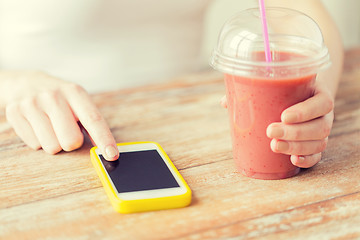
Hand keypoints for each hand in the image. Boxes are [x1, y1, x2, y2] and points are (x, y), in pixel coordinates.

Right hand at [4, 71, 118, 159]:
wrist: (27, 83)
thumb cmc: (61, 99)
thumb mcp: (80, 104)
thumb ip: (94, 125)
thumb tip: (107, 150)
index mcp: (75, 92)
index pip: (93, 119)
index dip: (104, 139)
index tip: (111, 155)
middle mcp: (53, 96)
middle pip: (71, 141)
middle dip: (72, 143)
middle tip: (67, 131)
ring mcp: (32, 103)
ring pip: (52, 147)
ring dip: (55, 143)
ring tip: (52, 127)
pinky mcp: (15, 112)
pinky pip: (35, 145)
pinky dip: (40, 141)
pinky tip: (38, 126)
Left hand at [220, 82, 333, 167]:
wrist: (301, 95)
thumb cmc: (285, 90)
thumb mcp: (276, 84)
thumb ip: (253, 90)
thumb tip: (226, 102)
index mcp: (318, 94)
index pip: (322, 103)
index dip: (305, 111)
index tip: (284, 116)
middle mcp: (323, 114)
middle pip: (319, 127)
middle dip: (295, 132)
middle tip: (271, 132)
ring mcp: (321, 131)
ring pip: (318, 143)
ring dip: (296, 146)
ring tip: (275, 146)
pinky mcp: (316, 145)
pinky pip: (317, 156)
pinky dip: (307, 160)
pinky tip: (293, 160)